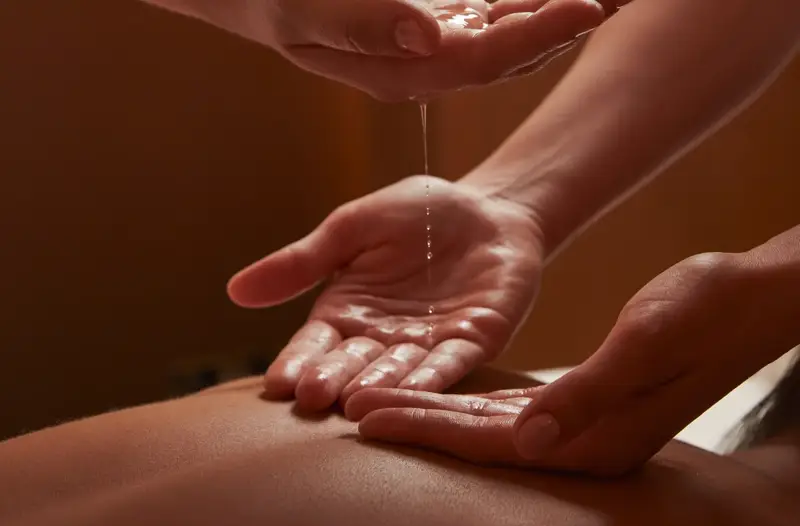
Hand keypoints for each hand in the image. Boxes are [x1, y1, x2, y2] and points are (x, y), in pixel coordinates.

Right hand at [178, 0, 605, 100]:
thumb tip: (431, 36)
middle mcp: (424, 59)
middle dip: (568, 22)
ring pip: (510, 24)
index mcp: (398, 71)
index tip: (587, 7)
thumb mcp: (300, 9)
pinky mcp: (434, 8)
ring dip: (559, 5)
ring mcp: (432, 33)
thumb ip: (361, 25)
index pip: (479, 62)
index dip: (534, 37)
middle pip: (510, 49)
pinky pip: (494, 3)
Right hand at [227, 176, 544, 410]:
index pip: (315, 344)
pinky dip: (432, 379)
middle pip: (351, 364)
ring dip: (378, 388)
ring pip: (398, 372)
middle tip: (312, 398)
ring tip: (355, 405)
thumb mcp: (352, 228)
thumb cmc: (416, 214)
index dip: (298, 362)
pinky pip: (450, 364)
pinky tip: (414, 392)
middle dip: (333, 381)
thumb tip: (234, 291)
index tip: (278, 383)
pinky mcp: (472, 342)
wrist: (487, 207)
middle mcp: (382, 338)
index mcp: (347, 312)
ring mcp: (427, 345)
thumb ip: (303, 261)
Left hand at [349, 226, 799, 474]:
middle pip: (476, 438)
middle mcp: (580, 441)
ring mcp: (580, 425)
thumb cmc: (702, 313)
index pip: (489, 441)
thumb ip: (587, 395)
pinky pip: (509, 408)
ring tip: (377, 401)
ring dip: (432, 412)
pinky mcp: (580, 403)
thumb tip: (528, 440)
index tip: (367, 417)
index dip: (425, 428)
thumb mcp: (646, 343)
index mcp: (593, 437)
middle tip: (351, 410)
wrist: (744, 302)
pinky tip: (436, 394)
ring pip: (487, 424)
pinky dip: (466, 401)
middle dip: (414, 422)